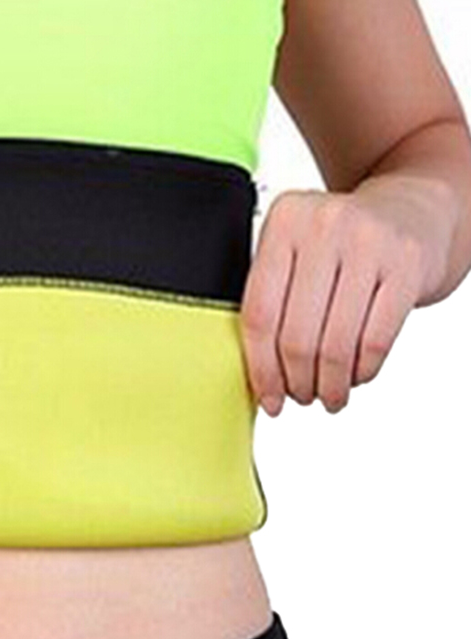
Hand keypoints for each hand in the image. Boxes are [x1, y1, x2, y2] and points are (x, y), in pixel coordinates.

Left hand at [238, 182, 439, 415]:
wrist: (406, 213)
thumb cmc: (337, 246)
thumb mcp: (294, 254)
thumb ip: (270, 301)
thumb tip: (257, 380)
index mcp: (284, 221)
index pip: (260, 314)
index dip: (262, 369)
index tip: (267, 399)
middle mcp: (325, 225)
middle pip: (297, 335)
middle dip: (298, 382)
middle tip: (301, 397)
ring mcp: (369, 242)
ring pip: (336, 344)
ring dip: (330, 384)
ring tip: (328, 395)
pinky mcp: (407, 264)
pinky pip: (375, 340)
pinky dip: (362, 370)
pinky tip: (355, 376)